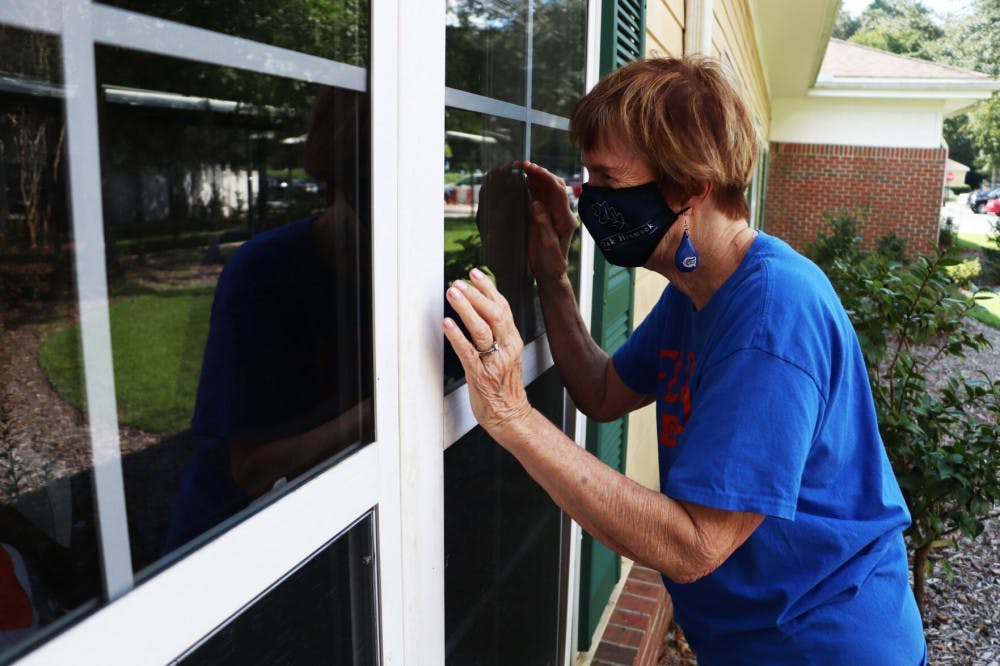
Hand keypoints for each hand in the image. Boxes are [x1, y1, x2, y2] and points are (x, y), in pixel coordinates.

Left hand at [442, 268, 532, 434]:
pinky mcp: (480, 376)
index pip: (503, 307)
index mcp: (512, 340)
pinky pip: (468, 353)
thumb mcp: (506, 353)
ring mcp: (494, 362)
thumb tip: (482, 307)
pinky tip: (447, 324)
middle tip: (458, 282)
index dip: (488, 288)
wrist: (509, 415)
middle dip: (476, 295)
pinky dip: (457, 336)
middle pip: (494, 314)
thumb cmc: (504, 385)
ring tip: (453, 294)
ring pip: (482, 330)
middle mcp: (506, 348)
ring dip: (466, 309)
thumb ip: (497, 332)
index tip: (475, 273)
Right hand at [523, 161, 578, 283]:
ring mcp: (554, 213)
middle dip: (541, 173)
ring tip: (523, 168)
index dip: (545, 177)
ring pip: (548, 189)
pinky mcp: (546, 216)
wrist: (550, 273)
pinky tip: (526, 180)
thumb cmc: (551, 263)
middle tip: (525, 165)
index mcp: (566, 219)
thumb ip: (544, 224)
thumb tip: (536, 203)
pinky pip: (541, 197)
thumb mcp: (548, 246)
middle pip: (554, 186)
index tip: (532, 169)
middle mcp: (562, 213)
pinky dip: (534, 186)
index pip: (558, 192)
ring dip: (537, 177)